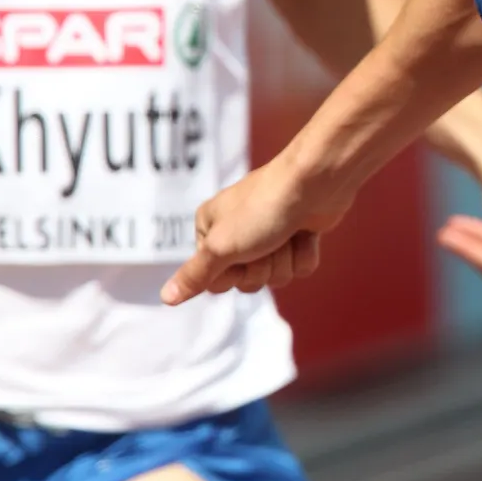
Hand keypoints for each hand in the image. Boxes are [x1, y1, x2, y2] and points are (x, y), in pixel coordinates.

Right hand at [160, 154, 350, 305]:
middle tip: (268, 242)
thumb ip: (195, 275)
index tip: (240, 253)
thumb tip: (166, 297)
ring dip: (285, 260)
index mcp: (209, 229)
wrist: (315, 183)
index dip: (232, 275)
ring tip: (288, 233)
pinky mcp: (298, 236)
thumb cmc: (263, 209)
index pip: (214, 281)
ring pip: (277, 277)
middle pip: (247, 282)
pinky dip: (305, 253)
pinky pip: (300, 267)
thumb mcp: (221, 247)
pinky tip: (306, 233)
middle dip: (262, 268)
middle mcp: (237, 232)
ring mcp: (270, 234)